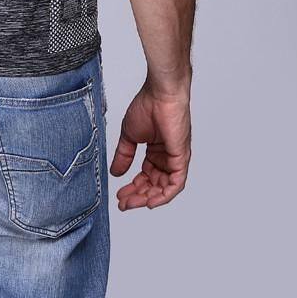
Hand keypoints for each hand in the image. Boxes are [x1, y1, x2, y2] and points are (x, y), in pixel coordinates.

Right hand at [110, 81, 190, 209]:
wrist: (160, 94)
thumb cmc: (147, 106)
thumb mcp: (129, 136)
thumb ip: (124, 155)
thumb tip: (115, 173)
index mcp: (155, 151)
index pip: (145, 176)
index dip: (132, 188)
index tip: (119, 196)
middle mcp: (166, 157)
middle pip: (153, 185)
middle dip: (138, 196)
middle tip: (123, 203)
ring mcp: (175, 159)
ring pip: (163, 188)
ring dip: (147, 198)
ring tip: (131, 203)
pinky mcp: (181, 159)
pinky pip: (175, 184)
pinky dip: (164, 195)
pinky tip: (150, 201)